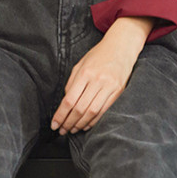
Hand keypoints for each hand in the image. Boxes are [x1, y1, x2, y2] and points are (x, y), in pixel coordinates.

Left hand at [51, 16, 152, 134]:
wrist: (121, 47)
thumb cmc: (99, 55)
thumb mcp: (80, 64)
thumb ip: (72, 83)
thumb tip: (65, 103)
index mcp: (85, 73)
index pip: (69, 100)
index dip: (60, 115)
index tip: (54, 124)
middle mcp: (97, 80)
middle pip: (80, 108)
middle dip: (69, 123)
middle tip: (62, 131)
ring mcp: (110, 86)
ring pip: (92, 112)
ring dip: (81, 124)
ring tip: (73, 130)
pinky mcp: (119, 91)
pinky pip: (105, 110)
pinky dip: (94, 121)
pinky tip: (87, 125)